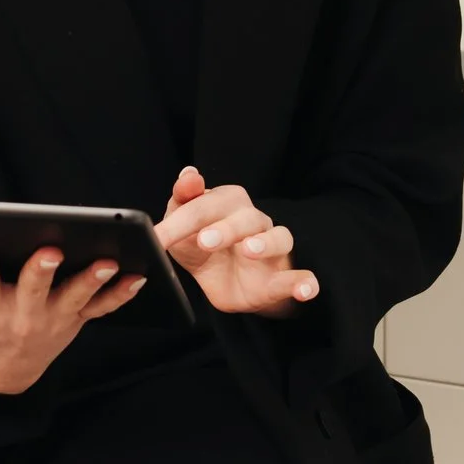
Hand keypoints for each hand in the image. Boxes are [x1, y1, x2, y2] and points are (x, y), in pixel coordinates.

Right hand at [0, 244, 144, 393]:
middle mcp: (20, 315)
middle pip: (32, 290)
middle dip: (41, 271)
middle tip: (50, 249)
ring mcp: (52, 320)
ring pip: (74, 298)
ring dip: (92, 280)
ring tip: (108, 259)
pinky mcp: (75, 322)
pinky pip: (102, 308)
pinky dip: (120, 294)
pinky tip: (139, 273)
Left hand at [152, 167, 318, 318]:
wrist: (226, 283)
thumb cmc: (204, 247)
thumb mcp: (183, 227)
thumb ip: (183, 200)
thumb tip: (189, 173)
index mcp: (228, 203)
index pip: (204, 206)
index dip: (180, 222)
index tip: (158, 238)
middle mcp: (254, 221)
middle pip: (246, 218)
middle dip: (226, 228)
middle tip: (204, 240)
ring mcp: (272, 248)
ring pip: (279, 238)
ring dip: (266, 243)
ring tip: (249, 250)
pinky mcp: (283, 276)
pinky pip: (300, 276)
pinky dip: (305, 282)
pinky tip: (305, 290)